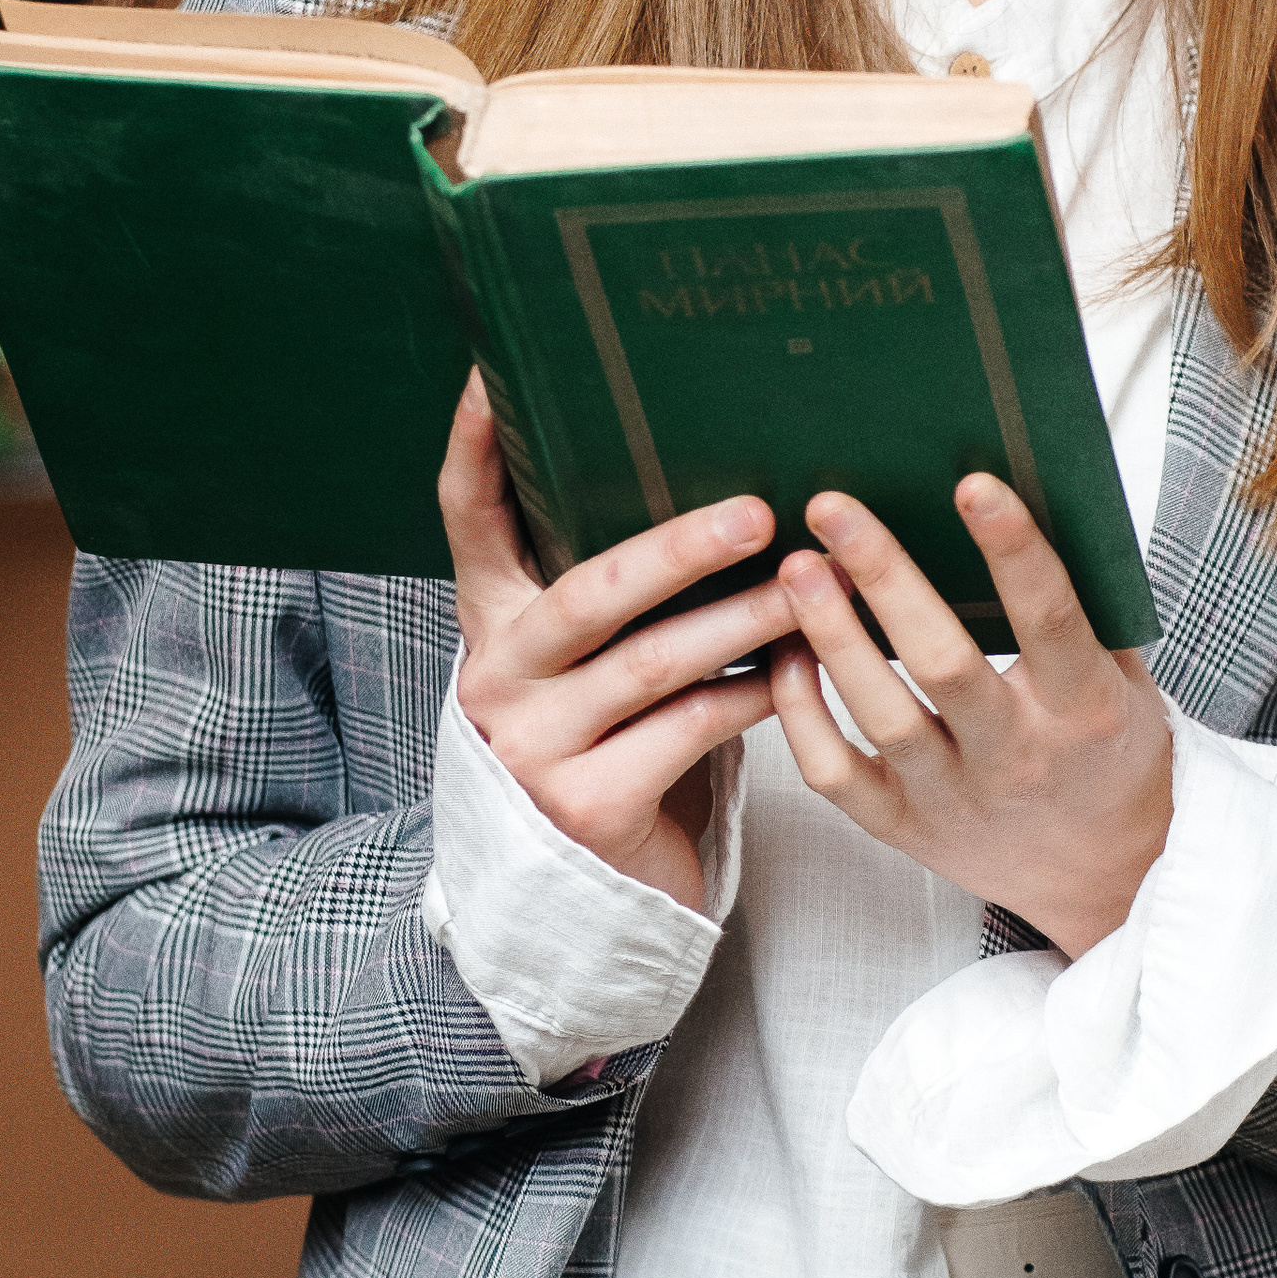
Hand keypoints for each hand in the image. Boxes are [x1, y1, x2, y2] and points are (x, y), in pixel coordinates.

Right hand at [439, 374, 786, 914]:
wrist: (583, 901)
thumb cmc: (610, 748)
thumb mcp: (589, 668)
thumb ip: (611, 597)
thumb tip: (710, 481)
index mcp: (492, 628)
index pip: (467, 520)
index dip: (478, 447)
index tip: (496, 376)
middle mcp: (500, 682)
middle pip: (587, 592)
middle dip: (676, 548)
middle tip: (755, 512)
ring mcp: (537, 749)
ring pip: (654, 664)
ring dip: (744, 618)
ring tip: (810, 583)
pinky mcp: (590, 807)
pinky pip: (691, 730)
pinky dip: (753, 693)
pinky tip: (799, 666)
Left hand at [766, 476, 1171, 956]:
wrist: (1109, 875)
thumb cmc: (1108, 752)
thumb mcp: (1124, 679)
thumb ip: (1083, 607)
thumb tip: (1031, 498)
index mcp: (1084, 709)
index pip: (1050, 619)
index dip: (1013, 550)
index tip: (973, 484)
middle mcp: (1018, 757)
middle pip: (944, 662)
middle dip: (886, 577)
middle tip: (835, 508)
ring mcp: (955, 800)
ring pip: (880, 716)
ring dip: (831, 635)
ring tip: (797, 567)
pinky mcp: (905, 830)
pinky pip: (834, 773)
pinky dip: (801, 712)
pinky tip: (787, 653)